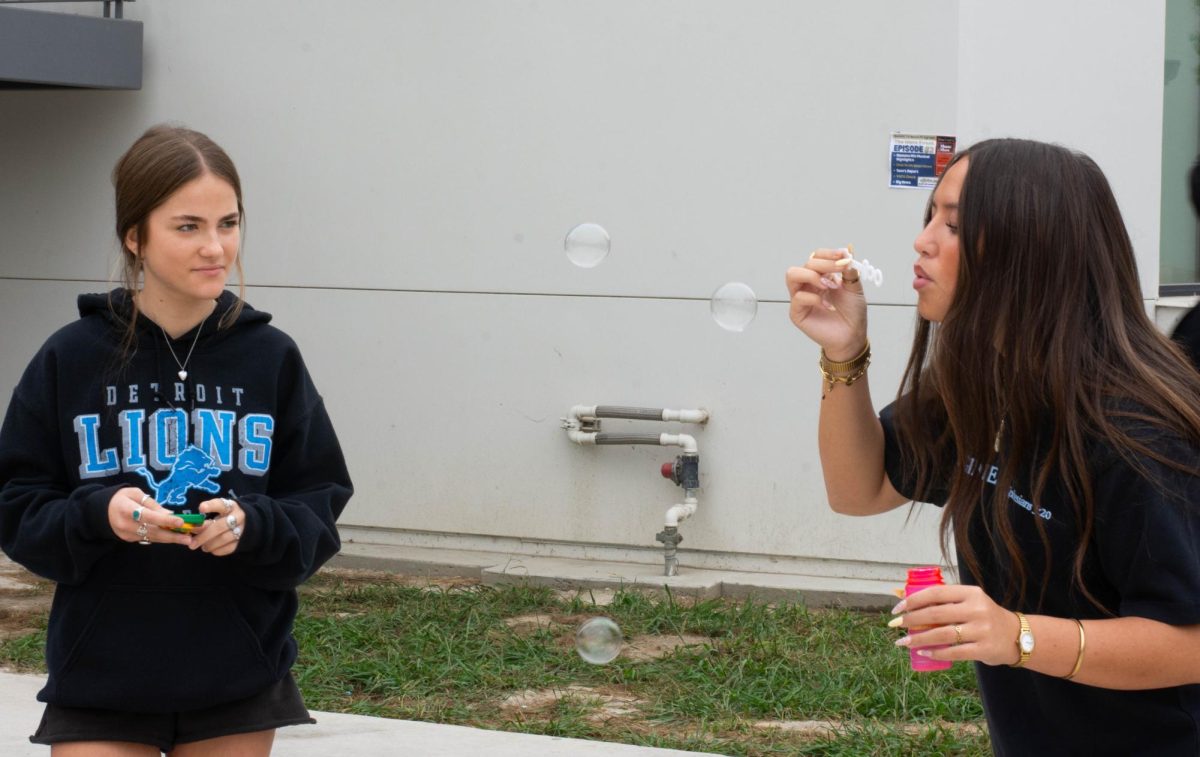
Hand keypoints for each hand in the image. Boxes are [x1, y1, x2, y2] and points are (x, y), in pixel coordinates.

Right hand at [107, 487, 191, 545]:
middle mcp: (125, 524)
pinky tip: (173, 537)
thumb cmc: (121, 498)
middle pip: (151, 531)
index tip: (180, 522)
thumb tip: (170, 514)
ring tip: (185, 540)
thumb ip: (152, 504)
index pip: (148, 516)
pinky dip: (160, 538)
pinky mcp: (128, 539)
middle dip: (172, 536)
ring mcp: (126, 534)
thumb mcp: (135, 494)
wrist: (101, 511)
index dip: (164, 520)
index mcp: (126, 509)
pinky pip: (147, 539)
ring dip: (169, 539)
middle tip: (188, 538)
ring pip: (151, 537)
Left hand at [190, 496, 244, 555]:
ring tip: (202, 546)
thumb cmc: (227, 517)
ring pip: (223, 539)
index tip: (201, 508)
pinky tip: (211, 549)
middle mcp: (238, 517)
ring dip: (209, 544)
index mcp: (231, 506)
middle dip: (204, 536)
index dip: (211, 506)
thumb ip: (206, 521)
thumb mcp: (219, 514)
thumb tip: (191, 529)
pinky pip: (228, 548)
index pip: (220, 504)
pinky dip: (216, 550)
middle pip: (219, 526)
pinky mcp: (242, 542)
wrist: (249, 524)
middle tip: (192, 543)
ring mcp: (242, 530)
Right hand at [785, 248, 867, 359]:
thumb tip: (847, 252)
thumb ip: (849, 271)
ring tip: (828, 286)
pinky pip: (798, 297)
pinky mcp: (797, 312)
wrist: (852, 335)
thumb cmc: (852, 314)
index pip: (816, 257)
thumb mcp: (855, 288)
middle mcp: (808, 284)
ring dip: (812, 276)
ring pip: (792, 275)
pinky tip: (828, 306)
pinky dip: (815, 298)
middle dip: (825, 264)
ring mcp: (801, 298)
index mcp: (821, 276)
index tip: (843, 255)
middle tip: (840, 270)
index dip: (828, 253)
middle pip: (806, 263)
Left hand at [891, 584, 1020, 666]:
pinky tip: (923, 652)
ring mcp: (982, 630)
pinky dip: (936, 653)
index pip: (936, 593)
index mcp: (970, 593)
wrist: (1018, 636)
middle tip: (895, 626)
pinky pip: (954, 652)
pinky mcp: (985, 649)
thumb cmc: (984, 617)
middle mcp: (977, 609)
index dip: (913, 600)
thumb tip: (903, 597)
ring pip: (942, 634)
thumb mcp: (968, 602)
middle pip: (936, 614)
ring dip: (919, 639)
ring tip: (903, 642)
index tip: (897, 608)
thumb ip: (943, 601)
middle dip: (911, 620)